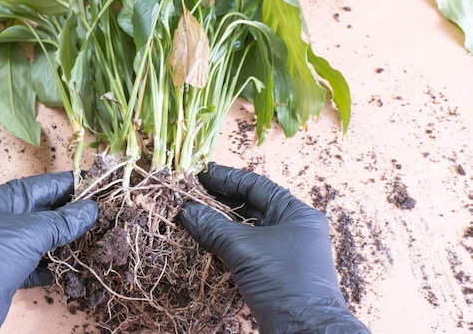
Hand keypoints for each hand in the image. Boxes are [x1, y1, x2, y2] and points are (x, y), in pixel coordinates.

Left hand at [0, 172, 97, 333]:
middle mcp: (4, 218)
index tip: (101, 185)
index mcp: (5, 198)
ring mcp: (5, 246)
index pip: (46, 185)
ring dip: (65, 240)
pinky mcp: (7, 272)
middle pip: (45, 211)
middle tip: (105, 214)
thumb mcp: (30, 231)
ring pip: (42, 237)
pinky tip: (71, 267)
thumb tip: (91, 209)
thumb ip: (63, 221)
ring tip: (96, 238)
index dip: (73, 185)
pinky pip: (36, 263)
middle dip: (73, 214)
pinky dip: (52, 265)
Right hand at [180, 163, 369, 333]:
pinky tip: (205, 240)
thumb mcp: (246, 249)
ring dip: (220, 223)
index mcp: (295, 213)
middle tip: (191, 193)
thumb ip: (214, 226)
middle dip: (220, 200)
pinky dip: (225, 243)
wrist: (305, 330)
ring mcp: (284, 251)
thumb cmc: (284, 281)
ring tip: (192, 214)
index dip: (227, 178)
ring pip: (246, 229)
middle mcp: (292, 228)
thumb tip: (186, 209)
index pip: (256, 186)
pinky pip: (246, 249)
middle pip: (250, 206)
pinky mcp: (274, 272)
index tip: (201, 173)